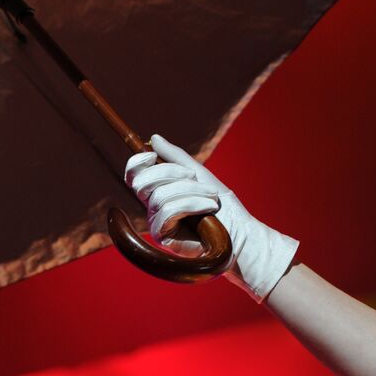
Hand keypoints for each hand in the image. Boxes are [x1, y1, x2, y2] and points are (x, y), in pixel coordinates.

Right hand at [123, 135, 299, 302]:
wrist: (241, 234)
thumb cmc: (225, 208)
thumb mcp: (201, 175)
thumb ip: (176, 157)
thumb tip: (154, 138)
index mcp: (160, 190)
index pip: (134, 174)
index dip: (138, 161)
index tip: (154, 155)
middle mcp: (153, 206)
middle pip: (141, 181)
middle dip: (171, 172)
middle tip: (195, 177)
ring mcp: (157, 222)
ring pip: (160, 196)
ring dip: (192, 190)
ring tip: (212, 197)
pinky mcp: (163, 236)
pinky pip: (168, 211)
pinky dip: (192, 204)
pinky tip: (208, 208)